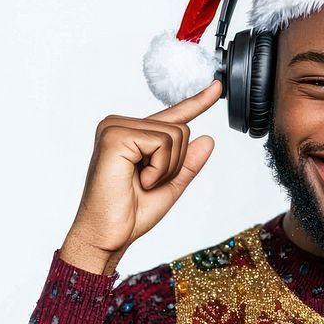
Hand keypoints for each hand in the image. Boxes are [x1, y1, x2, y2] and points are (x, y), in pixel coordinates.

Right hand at [61, 79, 223, 274]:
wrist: (107, 235)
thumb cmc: (129, 214)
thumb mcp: (170, 187)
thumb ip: (187, 164)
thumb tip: (208, 138)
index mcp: (133, 135)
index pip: (172, 115)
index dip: (197, 102)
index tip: (217, 87)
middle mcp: (121, 124)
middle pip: (180, 129)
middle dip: (175, 164)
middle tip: (149, 183)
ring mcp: (115, 127)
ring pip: (174, 135)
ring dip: (167, 168)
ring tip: (142, 183)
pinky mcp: (115, 135)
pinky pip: (161, 142)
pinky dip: (159, 168)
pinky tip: (139, 180)